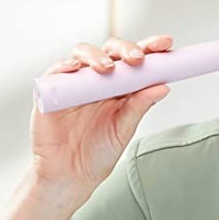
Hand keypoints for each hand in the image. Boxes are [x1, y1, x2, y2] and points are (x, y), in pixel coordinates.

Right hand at [29, 34, 172, 197]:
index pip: (135, 59)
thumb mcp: (124, 129)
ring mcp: (74, 83)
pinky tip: (73, 68)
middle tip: (137, 59)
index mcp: (120, 86)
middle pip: (111, 50)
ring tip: (107, 69)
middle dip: (126, 48)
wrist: (70, 176)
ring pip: (83, 53)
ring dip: (96, 55)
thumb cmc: (99, 153)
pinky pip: (55, 72)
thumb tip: (163, 86)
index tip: (166, 43)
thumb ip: (140, 107)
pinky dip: (63, 66)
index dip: (150, 47)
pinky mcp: (52, 91)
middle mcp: (98, 79)